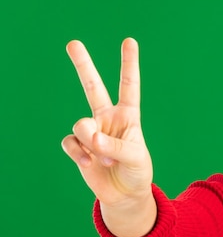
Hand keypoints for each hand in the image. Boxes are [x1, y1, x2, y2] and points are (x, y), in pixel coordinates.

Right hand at [62, 38, 152, 206]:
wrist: (124, 195)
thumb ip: (113, 146)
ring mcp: (91, 131)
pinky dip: (79, 153)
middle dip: (83, 65)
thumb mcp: (134, 158)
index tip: (130, 41)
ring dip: (92, 143)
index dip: (129, 64)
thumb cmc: (136, 172)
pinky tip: (89, 163)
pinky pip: (71, 142)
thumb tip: (90, 138)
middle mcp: (108, 119)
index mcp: (128, 116)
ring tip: (105, 159)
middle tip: (72, 43)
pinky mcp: (78, 146)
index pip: (129, 86)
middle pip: (93, 87)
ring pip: (82, 125)